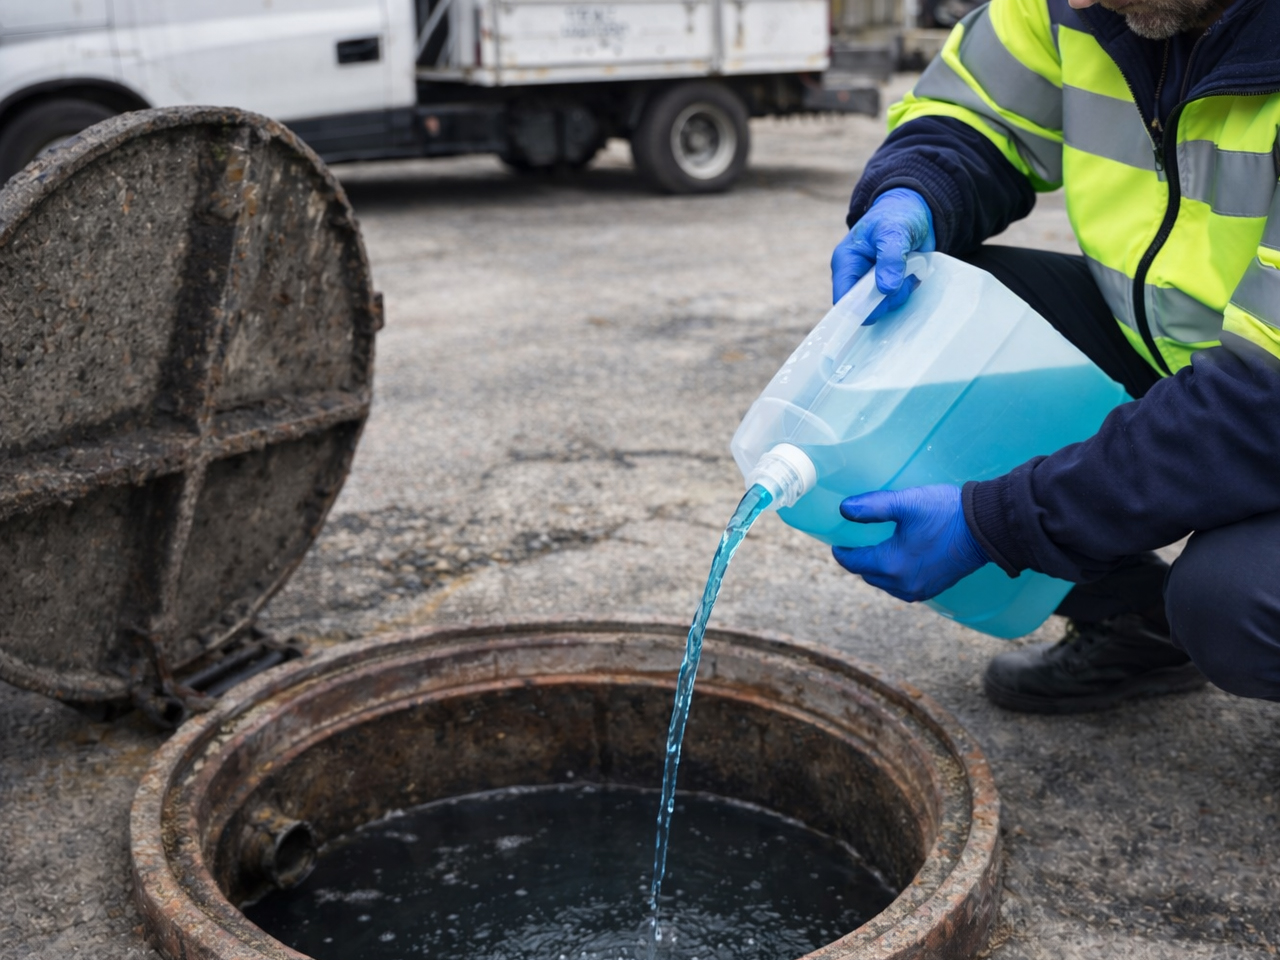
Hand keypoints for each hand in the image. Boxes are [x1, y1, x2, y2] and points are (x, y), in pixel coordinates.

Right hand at [831, 188, 935, 314]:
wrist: (914, 211)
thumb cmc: (898, 216)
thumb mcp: (895, 232)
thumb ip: (890, 259)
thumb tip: (886, 289)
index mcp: (846, 262)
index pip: (843, 298)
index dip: (859, 308)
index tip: (882, 304)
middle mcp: (854, 276)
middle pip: (865, 307)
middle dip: (887, 298)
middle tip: (905, 277)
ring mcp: (870, 284)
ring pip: (883, 307)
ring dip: (901, 293)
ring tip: (910, 268)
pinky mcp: (885, 287)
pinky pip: (894, 301)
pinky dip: (906, 291)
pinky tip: (912, 274)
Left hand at [832, 485, 988, 602]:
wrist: (987, 528)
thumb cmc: (947, 513)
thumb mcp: (906, 503)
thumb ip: (872, 507)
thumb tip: (844, 510)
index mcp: (892, 564)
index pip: (855, 562)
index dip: (843, 552)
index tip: (837, 543)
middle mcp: (903, 584)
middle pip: (869, 575)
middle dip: (860, 561)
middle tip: (856, 544)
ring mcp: (921, 589)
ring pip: (886, 583)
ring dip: (877, 570)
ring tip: (876, 551)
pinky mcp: (934, 588)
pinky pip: (904, 587)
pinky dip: (896, 576)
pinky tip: (899, 561)